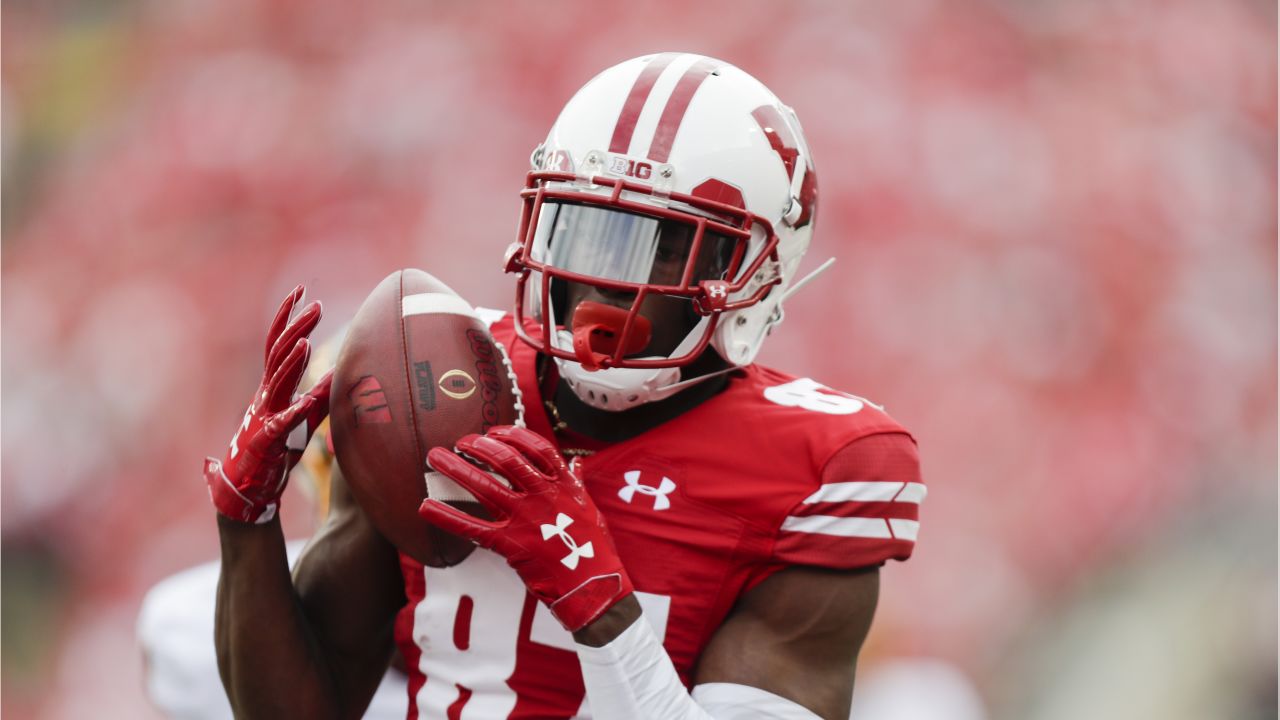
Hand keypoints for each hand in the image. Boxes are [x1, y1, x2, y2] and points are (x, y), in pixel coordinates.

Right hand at [204, 286, 332, 523]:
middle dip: (296, 327)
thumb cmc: (277, 448)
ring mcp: (264, 415)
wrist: (249, 486)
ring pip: (276, 382)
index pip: (278, 342)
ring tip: (305, 341)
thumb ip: (320, 395)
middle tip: (316, 304)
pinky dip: (295, 411)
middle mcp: (266, 394)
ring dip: (291, 362)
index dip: (288, 316)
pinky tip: (307, 400)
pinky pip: (281, 423)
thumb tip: (341, 373)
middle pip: (279, 353)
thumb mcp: (304, 417)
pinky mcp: (267, 440)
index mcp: (273, 386)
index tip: (302, 290)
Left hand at [419, 426, 632, 630]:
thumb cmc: (594, 548)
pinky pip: (472, 526)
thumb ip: (576, 483)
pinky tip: (425, 507)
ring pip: (485, 486)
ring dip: (456, 468)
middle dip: (480, 446)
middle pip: (506, 460)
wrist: (593, 585)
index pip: (536, 448)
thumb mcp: (590, 508)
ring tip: (435, 456)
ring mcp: (525, 518)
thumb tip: (574, 464)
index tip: (494, 432)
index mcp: (563, 485)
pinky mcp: (510, 543)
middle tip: (461, 442)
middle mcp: (542, 495)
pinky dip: (446, 516)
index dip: (512, 435)